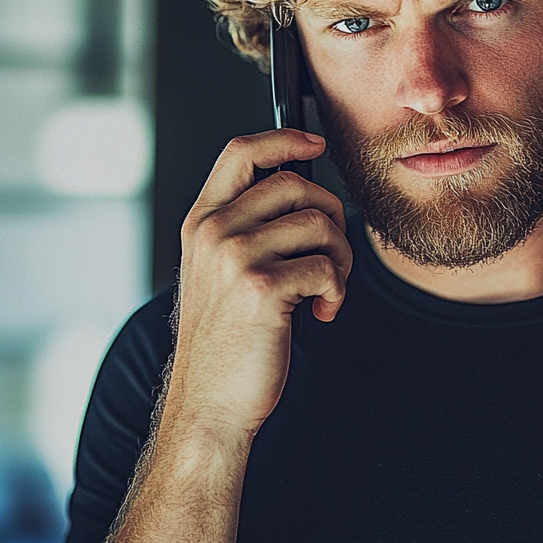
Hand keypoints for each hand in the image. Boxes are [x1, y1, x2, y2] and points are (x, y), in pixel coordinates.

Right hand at [166, 130, 351, 440]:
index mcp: (202, 223)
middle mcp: (213, 232)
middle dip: (331, 216)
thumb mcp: (220, 273)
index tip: (315, 144)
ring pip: (319, 222)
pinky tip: (323, 312)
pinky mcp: (262, 287)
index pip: (241, 152)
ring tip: (328, 289)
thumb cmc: (227, 341)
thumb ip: (248, 228)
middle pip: (295, 184)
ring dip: (340, 257)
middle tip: (333, 255)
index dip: (284, 138)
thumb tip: (306, 191)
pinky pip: (327, 265)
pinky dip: (338, 289)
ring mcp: (235, 258)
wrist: (211, 404)